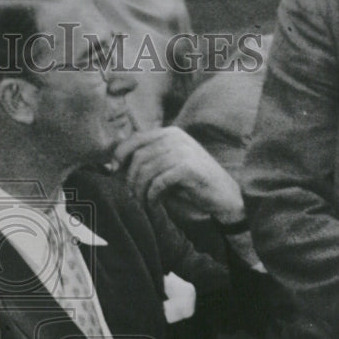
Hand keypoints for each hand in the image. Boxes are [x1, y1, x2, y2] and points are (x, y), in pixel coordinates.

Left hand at [112, 127, 244, 223]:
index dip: (119, 155)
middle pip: (138, 157)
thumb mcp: (167, 166)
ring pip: (146, 171)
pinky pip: (158, 182)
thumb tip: (114, 167)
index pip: (134, 140)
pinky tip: (154, 204)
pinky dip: (152, 196)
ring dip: (140, 191)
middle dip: (131, 180)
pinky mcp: (188, 167)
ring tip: (142, 202)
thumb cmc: (192, 183)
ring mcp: (183, 150)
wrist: (224, 195)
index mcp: (169, 133)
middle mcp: (175, 137)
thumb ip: (148, 161)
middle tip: (132, 196)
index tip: (113, 172)